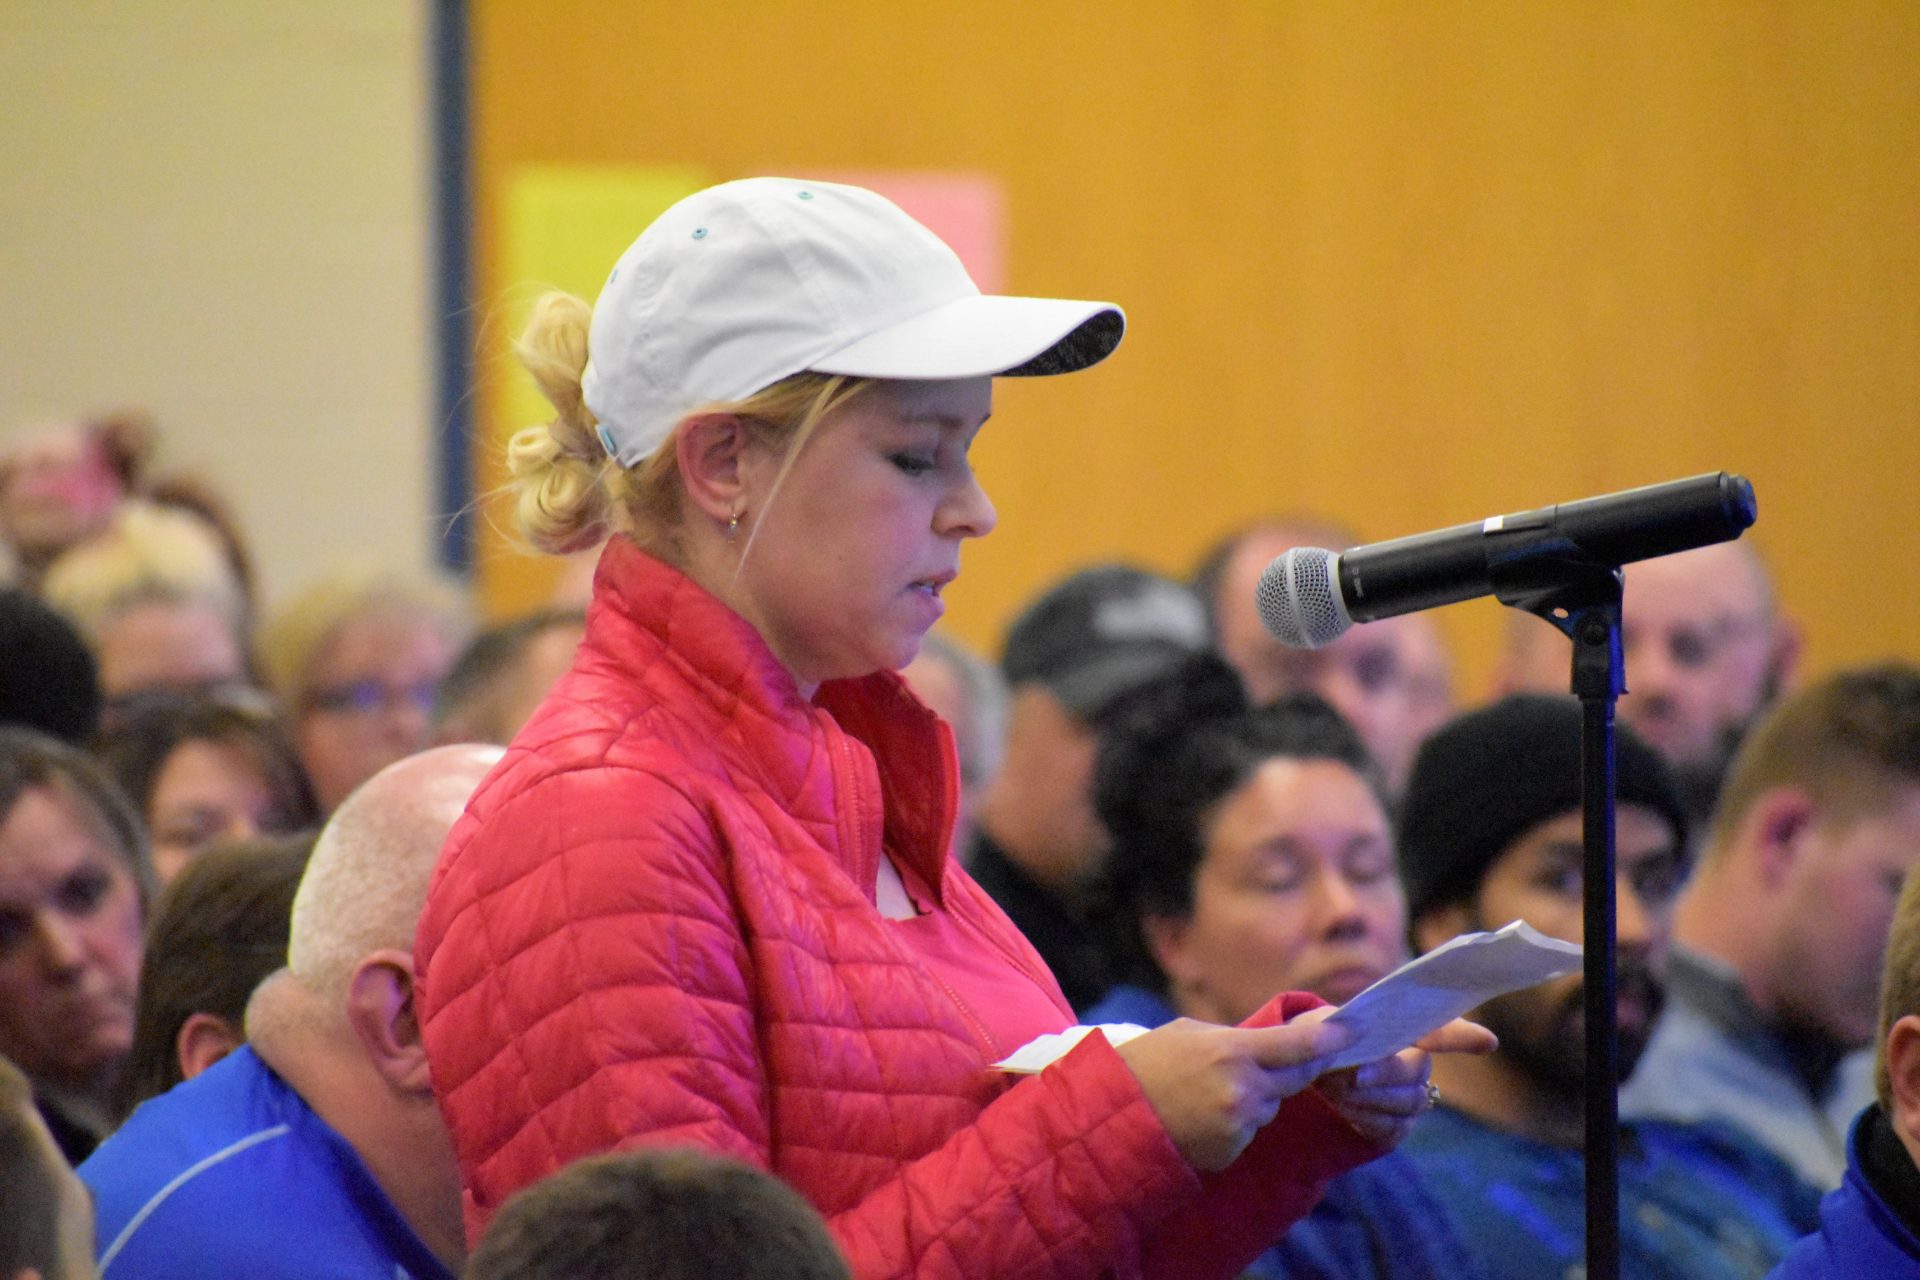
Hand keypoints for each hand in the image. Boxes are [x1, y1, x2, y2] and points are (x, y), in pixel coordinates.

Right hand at [1114, 1015, 1354, 1171]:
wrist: (1111, 1115)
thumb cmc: (1147, 1063)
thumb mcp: (1191, 1033)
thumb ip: (1240, 1038)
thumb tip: (1284, 1039)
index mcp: (1232, 1052)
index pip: (1300, 1045)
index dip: (1331, 1037)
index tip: (1354, 1029)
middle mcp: (1242, 1091)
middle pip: (1297, 1076)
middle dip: (1296, 1064)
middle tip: (1288, 1053)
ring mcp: (1237, 1126)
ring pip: (1271, 1104)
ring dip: (1258, 1093)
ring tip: (1212, 1088)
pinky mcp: (1230, 1151)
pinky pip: (1251, 1129)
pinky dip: (1238, 1120)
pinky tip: (1205, 1113)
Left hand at [1314, 1016, 1496, 1148]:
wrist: (1297, 1082)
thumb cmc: (1312, 1046)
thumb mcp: (1312, 1029)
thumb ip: (1328, 1033)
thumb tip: (1351, 1039)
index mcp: (1398, 1029)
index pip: (1436, 1030)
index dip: (1461, 1036)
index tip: (1488, 1042)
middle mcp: (1413, 1064)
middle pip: (1416, 1072)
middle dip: (1385, 1073)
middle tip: (1351, 1075)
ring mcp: (1408, 1098)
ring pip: (1408, 1102)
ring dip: (1370, 1098)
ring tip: (1335, 1089)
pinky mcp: (1395, 1128)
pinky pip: (1393, 1129)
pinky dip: (1366, 1120)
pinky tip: (1344, 1110)